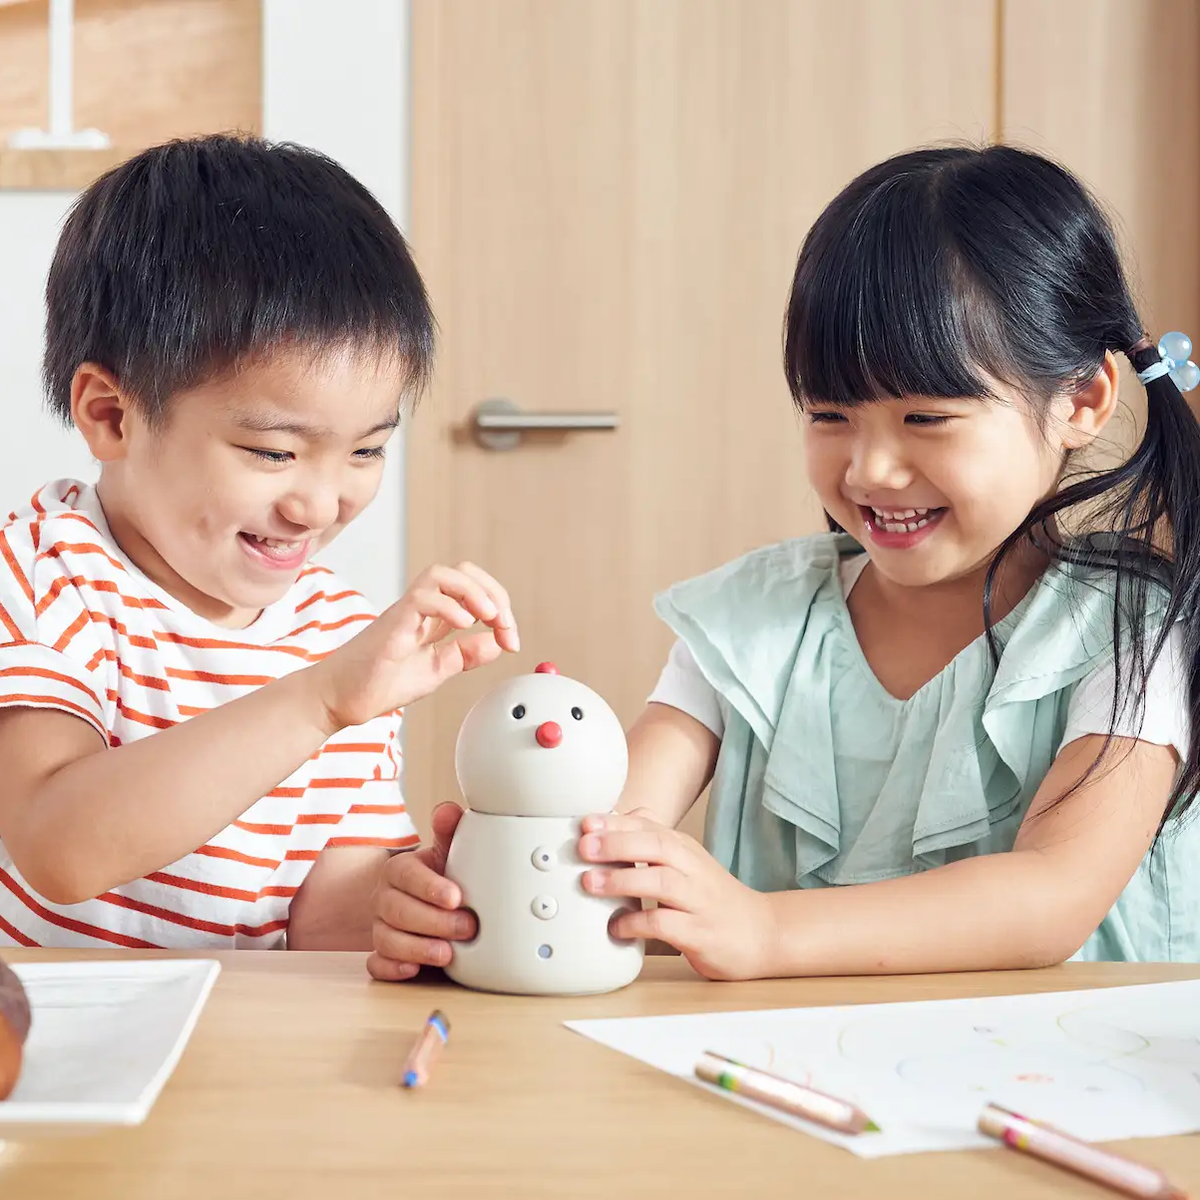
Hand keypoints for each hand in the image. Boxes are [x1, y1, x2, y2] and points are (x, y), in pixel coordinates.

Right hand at [311, 562, 518, 732]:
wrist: (339, 700)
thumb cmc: (378, 683)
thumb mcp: (437, 670)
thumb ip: (465, 654)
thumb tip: (497, 642)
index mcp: (433, 618)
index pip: (474, 590)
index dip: (500, 608)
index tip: (512, 640)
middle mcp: (420, 608)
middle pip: (462, 571)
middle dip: (493, 592)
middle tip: (505, 624)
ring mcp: (405, 613)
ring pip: (441, 574)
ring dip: (474, 591)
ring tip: (491, 616)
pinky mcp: (392, 624)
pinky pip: (422, 598)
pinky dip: (450, 607)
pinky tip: (464, 626)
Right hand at [367, 802, 477, 981]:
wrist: (432, 905)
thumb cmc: (442, 878)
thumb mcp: (448, 853)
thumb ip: (449, 831)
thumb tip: (448, 811)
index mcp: (400, 870)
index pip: (406, 875)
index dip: (430, 887)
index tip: (456, 898)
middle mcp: (385, 898)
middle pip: (398, 910)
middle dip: (434, 922)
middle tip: (467, 928)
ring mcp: (380, 927)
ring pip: (387, 939)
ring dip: (418, 949)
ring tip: (448, 954)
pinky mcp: (382, 954)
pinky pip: (376, 965)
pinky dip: (392, 969)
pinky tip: (413, 970)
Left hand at [578, 809, 773, 981]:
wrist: (762, 933)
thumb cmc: (713, 897)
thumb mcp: (687, 862)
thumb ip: (654, 840)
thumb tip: (616, 817)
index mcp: (686, 850)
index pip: (650, 827)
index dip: (616, 824)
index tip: (585, 823)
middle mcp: (694, 870)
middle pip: (657, 846)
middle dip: (617, 844)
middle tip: (583, 846)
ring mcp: (699, 901)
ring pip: (661, 881)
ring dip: (623, 880)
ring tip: (589, 883)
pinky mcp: (701, 933)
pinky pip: (666, 925)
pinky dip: (638, 923)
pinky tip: (615, 927)